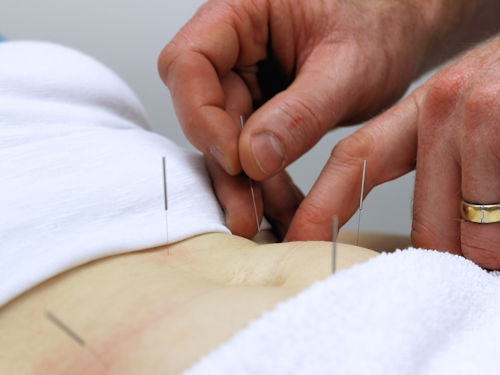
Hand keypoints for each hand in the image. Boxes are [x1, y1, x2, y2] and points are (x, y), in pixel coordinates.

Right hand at [159, 0, 438, 236]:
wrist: (400, 38)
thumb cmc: (380, 28)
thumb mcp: (349, 69)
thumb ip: (300, 113)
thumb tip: (253, 159)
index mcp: (242, 11)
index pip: (188, 61)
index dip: (200, 114)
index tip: (235, 158)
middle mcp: (234, 46)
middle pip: (204, 111)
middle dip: (227, 167)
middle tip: (246, 212)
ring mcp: (245, 80)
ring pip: (226, 139)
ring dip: (247, 184)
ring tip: (272, 218)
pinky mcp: (260, 108)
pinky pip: (252, 150)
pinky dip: (267, 182)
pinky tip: (282, 206)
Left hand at [290, 36, 499, 268]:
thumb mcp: (468, 122)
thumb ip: (436, 171)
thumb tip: (425, 238)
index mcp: (422, 109)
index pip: (355, 159)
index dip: (322, 206)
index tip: (295, 240)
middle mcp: (444, 103)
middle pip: (422, 219)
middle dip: (444, 254)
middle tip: (469, 258)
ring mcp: (481, 107)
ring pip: (471, 229)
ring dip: (490, 247)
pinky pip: (499, 218)